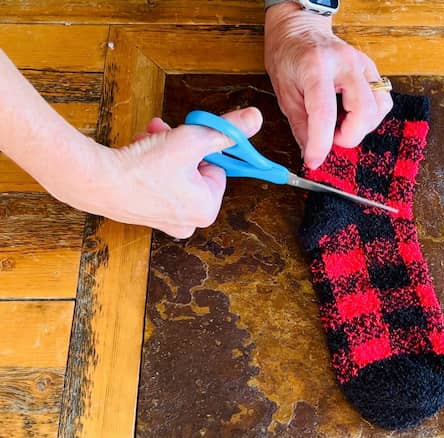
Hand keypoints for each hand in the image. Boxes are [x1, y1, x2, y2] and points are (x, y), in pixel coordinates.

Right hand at [48, 108, 261, 238]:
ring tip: (146, 140)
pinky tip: (134, 153)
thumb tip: (255, 119)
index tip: (185, 138)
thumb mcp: (193, 139)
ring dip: (163, 149)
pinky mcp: (144, 214)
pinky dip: (148, 164)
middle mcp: (189, 222)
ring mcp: (165, 221)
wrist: (96, 180)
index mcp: (207, 210)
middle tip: (165, 134)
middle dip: (179, 147)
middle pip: (195, 170)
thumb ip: (225, 130)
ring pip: (174, 172)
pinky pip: (156, 182)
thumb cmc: (144, 166)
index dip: (200, 148)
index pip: (217, 168)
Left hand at [264, 3, 392, 168]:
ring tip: (340, 125)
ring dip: (361, 127)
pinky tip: (352, 115)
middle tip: (331, 138)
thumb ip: (300, 125)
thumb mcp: (284, 92)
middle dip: (348, 136)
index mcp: (316, 67)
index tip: (314, 160)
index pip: (324, 114)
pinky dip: (370, 117)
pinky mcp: (372, 70)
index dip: (321, 144)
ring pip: (378, 108)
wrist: (300, 29)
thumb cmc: (289, 57)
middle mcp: (345, 64)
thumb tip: (312, 153)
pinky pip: (382, 101)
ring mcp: (363, 65)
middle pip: (364, 111)